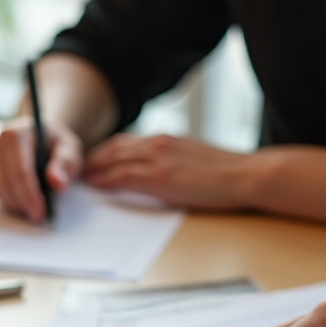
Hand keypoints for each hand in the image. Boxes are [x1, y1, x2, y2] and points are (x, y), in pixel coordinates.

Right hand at [0, 117, 83, 222]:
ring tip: (36, 210)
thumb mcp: (69, 149)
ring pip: (0, 190)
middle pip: (7, 183)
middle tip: (39, 217)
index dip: (29, 194)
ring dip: (17, 205)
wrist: (42, 137)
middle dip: (23, 203)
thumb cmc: (55, 144)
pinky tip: (26, 203)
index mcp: (17, 134)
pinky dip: (12, 201)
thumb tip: (57, 182)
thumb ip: (65, 164)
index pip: (20, 171)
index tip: (41, 212)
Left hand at [82, 133, 251, 208]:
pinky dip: (105, 180)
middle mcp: (159, 143)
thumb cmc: (228, 175)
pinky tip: (94, 186)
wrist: (250, 175)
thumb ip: (172, 164)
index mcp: (167, 140)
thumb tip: (157, 175)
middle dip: (91, 159)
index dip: (104, 153)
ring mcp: (159, 158)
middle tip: (75, 171)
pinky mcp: (162, 176)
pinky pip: (124, 175)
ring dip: (92, 169)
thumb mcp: (194, 162)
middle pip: (113, 147)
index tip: (90, 162)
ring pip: (113, 159)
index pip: (126, 142)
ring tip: (77, 180)